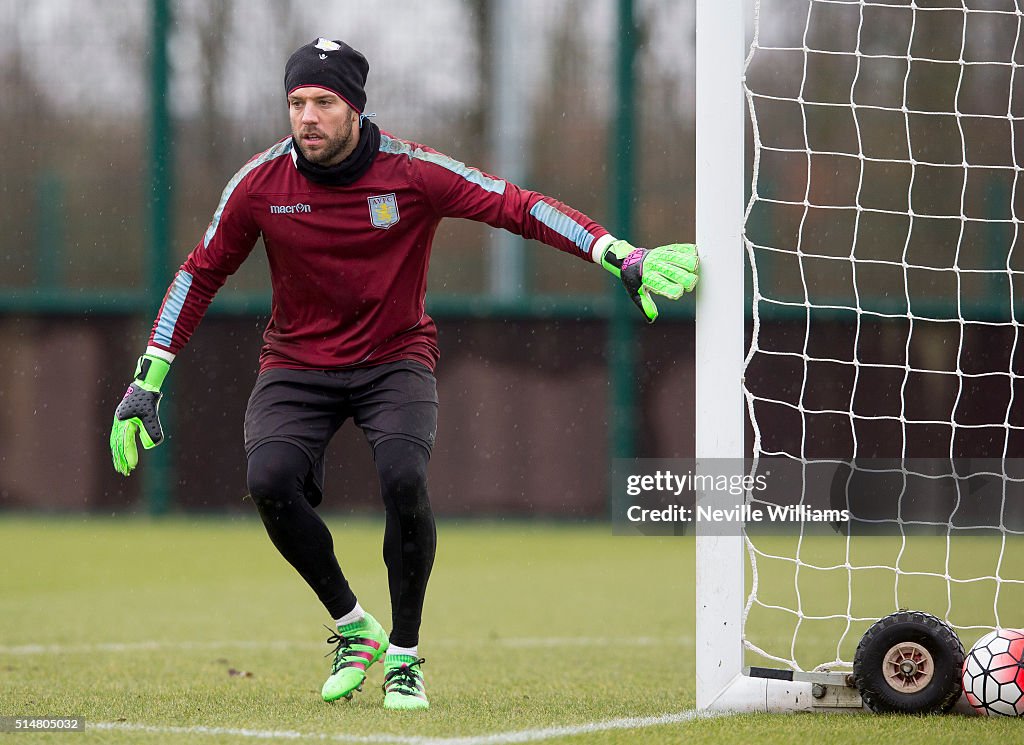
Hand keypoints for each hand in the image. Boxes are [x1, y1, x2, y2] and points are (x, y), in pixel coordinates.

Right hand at [110, 354, 170, 475]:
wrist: (144, 386)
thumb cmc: (148, 400)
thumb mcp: (151, 415)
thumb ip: (152, 429)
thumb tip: (153, 445)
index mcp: (123, 422)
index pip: (125, 443)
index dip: (128, 455)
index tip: (133, 466)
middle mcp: (118, 423)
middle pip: (117, 445)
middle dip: (121, 459)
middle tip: (125, 472)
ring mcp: (119, 422)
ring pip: (116, 442)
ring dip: (119, 455)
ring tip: (122, 466)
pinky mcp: (122, 421)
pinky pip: (119, 437)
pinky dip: (119, 446)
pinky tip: (122, 453)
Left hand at [598, 240, 698, 321]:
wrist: (631, 260)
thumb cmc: (636, 280)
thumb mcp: (636, 294)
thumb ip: (645, 305)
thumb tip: (652, 318)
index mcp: (647, 278)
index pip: (661, 284)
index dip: (672, 289)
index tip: (679, 292)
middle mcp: (655, 266)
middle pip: (673, 272)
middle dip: (685, 278)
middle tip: (690, 284)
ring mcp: (661, 256)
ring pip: (679, 258)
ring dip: (689, 264)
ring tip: (694, 270)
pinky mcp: (667, 249)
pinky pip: (681, 248)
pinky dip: (690, 252)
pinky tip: (694, 257)